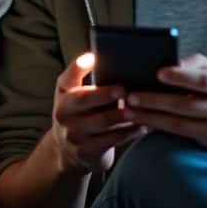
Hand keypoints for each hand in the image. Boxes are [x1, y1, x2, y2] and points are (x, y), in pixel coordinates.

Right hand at [50, 53, 146, 174]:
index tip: (96, 59)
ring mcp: (74, 136)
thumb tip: (93, 56)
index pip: (67, 79)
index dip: (80, 67)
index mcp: (63, 97)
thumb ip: (78, 75)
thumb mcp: (70, 94)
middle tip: (125, 89)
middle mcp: (64, 116)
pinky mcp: (87, 152)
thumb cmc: (76, 114)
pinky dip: (130, 132)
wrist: (67, 150)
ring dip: (125, 114)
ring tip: (141, 107)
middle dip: (106, 93)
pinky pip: (113, 140)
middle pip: (85, 100)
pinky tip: (143, 125)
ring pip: (103, 122)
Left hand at [125, 54, 206, 153]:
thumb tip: (170, 61)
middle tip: (131, 95)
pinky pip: (181, 135)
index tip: (158, 72)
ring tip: (129, 110)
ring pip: (179, 124)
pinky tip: (143, 122)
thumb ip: (199, 66)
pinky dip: (160, 128)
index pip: (203, 80)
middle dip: (154, 100)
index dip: (180, 76)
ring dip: (150, 118)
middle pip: (185, 105)